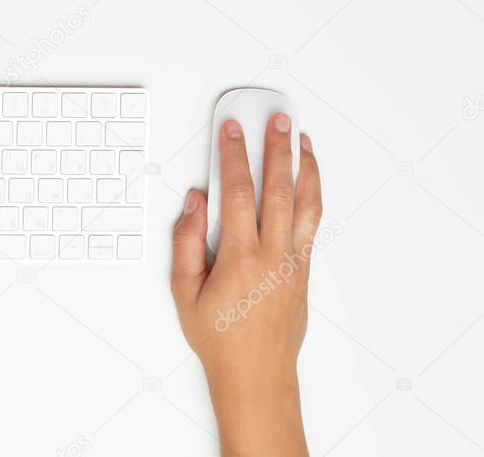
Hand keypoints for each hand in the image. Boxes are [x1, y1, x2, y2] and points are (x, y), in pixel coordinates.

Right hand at [171, 114, 321, 455]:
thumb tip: (194, 203)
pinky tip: (308, 180)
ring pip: (305, 203)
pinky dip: (312, 195)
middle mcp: (273, 255)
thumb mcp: (183, 291)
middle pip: (278, 188)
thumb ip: (186, 242)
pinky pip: (312, 223)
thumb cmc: (218, 338)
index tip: (231, 131)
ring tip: (301, 140)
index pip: (238, 192)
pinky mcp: (303, 270)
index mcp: (240, 257)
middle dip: (276, 149)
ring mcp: (293, 261)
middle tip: (277, 120)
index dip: (234, 156)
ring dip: (303, 167)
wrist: (255, 375)